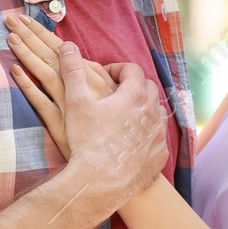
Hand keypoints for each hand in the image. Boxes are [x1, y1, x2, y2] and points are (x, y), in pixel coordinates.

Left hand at [6, 14, 133, 156]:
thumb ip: (96, 78)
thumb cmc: (117, 127)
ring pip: (46, 73)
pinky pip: (42, 102)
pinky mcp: (61, 125)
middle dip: (31, 35)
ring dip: (28, 54)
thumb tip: (79, 62)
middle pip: (52, 56)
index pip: (62, 49)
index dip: (43, 33)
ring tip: (11, 37)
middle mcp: (81, 87)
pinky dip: (29, 86)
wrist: (118, 158)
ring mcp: (70, 105)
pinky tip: (15, 71)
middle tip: (11, 18)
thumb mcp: (112, 97)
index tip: (25, 18)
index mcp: (91, 77)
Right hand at [6, 18, 167, 204]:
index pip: (133, 70)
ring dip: (144, 111)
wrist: (101, 182)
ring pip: (157, 114)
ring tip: (125, 117)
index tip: (106, 76)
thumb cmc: (87, 140)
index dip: (118, 69)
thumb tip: (68, 46)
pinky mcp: (159, 157)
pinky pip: (158, 140)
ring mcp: (158, 136)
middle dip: (134, 87)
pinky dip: (148, 137)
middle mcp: (152, 113)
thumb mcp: (76, 102)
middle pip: (150, 90)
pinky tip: (133, 143)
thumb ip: (73, 71)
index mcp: (135, 96)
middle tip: (116, 94)